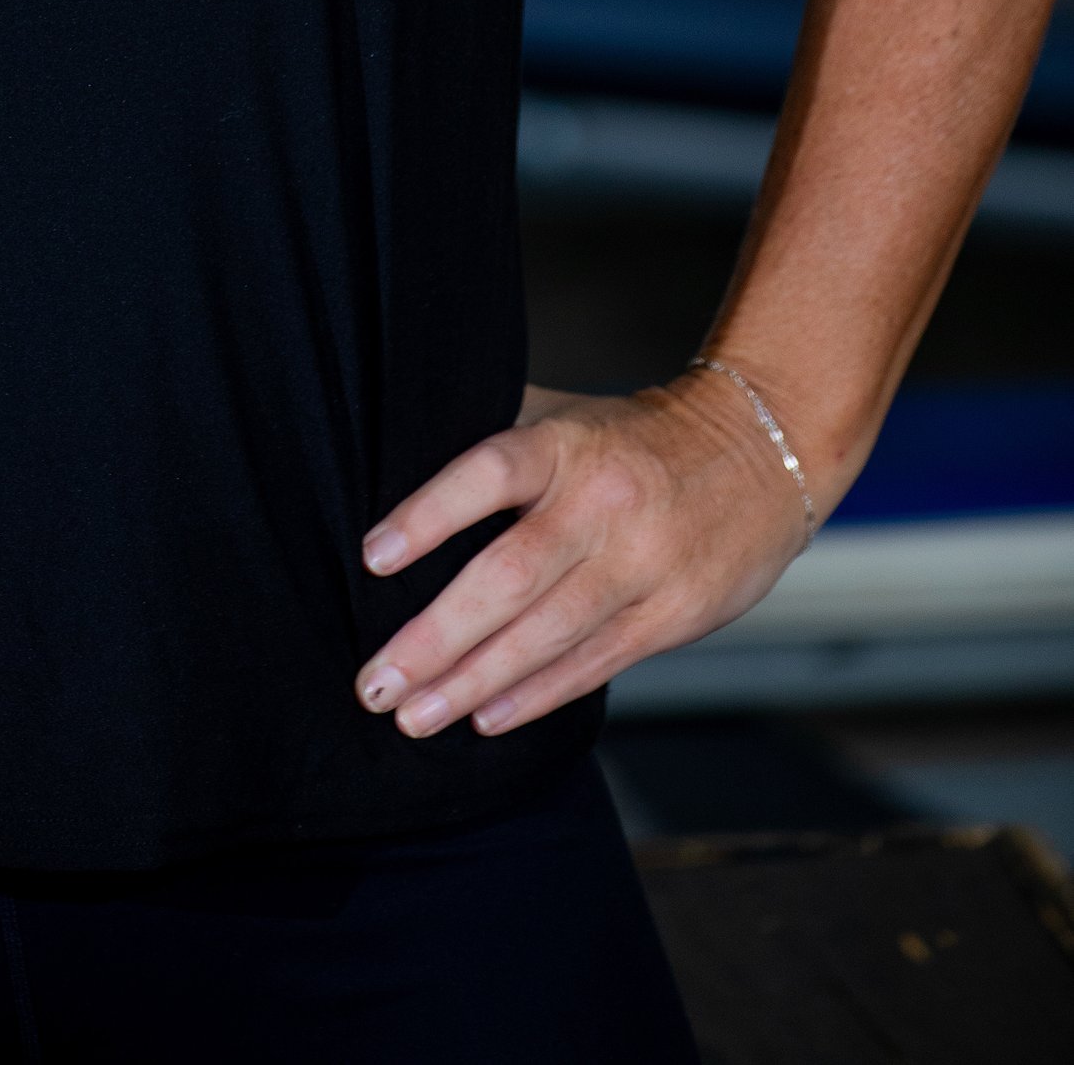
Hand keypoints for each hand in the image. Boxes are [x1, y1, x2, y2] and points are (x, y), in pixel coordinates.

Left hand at [352, 368, 813, 742]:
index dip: (428, 515)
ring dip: (473, 682)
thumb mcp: (565, 416)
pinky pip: (593, 662)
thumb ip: (495, 441)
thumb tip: (396, 467)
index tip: (372, 560)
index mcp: (565, 445)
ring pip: (546, 633)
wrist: (761, 453)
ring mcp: (642, 563)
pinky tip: (486, 718)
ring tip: (413, 715)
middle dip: (435, 637)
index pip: (488, 473)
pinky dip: (535, 695)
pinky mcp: (674, 614)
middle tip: (375, 681)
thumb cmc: (632, 440)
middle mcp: (601, 504)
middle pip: (508, 575)